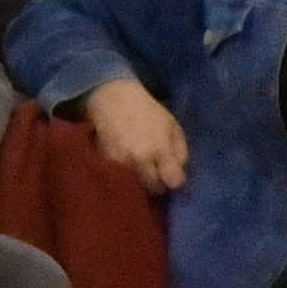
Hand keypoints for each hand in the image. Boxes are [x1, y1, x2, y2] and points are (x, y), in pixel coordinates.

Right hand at [78, 79, 191, 193]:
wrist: (113, 98)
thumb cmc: (148, 111)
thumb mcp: (172, 126)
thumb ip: (180, 151)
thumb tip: (179, 171)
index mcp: (160, 148)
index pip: (174, 181)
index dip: (175, 179)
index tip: (172, 175)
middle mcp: (141, 158)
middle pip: (154, 188)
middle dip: (158, 183)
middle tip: (156, 173)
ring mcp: (121, 161)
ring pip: (136, 186)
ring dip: (141, 181)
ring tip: (141, 170)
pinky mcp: (105, 161)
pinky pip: (120, 177)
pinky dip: (124, 175)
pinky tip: (126, 163)